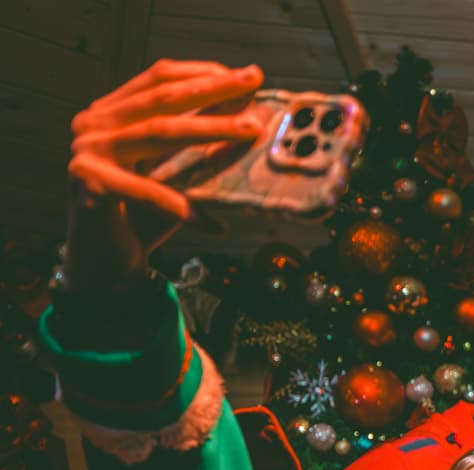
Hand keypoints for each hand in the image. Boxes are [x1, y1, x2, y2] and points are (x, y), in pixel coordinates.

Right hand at [66, 60, 263, 292]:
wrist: (106, 260)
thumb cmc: (143, 214)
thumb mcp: (173, 171)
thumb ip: (194, 143)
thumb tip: (248, 117)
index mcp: (110, 113)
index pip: (157, 81)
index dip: (200, 73)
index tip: (243, 74)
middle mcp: (93, 126)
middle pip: (162, 100)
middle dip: (212, 90)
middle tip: (253, 81)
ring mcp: (87, 153)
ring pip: (158, 133)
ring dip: (211, 130)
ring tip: (250, 131)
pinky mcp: (89, 185)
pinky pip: (150, 192)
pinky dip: (186, 208)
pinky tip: (216, 223)